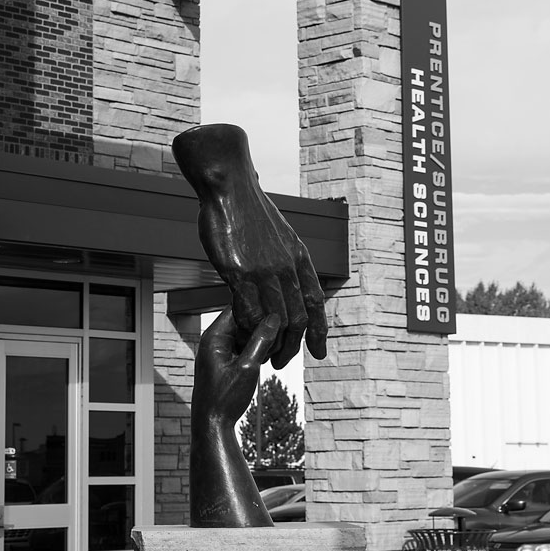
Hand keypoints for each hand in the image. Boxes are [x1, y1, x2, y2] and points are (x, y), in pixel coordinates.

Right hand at [173, 124, 326, 367]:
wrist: (229, 187)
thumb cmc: (248, 210)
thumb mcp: (278, 234)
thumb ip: (283, 259)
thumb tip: (283, 279)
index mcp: (298, 257)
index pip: (316, 301)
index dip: (320, 330)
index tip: (319, 351)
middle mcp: (286, 266)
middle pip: (299, 318)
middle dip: (294, 346)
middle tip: (283, 362)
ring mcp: (264, 270)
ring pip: (276, 320)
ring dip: (272, 344)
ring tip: (265, 357)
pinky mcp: (239, 271)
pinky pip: (248, 309)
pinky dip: (248, 328)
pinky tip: (243, 335)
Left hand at [190, 309, 276, 527]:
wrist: (212, 426)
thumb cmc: (225, 399)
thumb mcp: (248, 368)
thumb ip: (261, 341)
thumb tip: (275, 317)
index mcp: (213, 336)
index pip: (239, 307)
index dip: (260, 307)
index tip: (281, 311)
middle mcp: (213, 339)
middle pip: (243, 319)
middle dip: (263, 325)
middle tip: (282, 332)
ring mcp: (218, 350)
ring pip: (245, 333)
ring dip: (262, 338)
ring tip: (276, 347)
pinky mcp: (224, 360)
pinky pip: (243, 346)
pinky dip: (257, 349)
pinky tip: (269, 357)